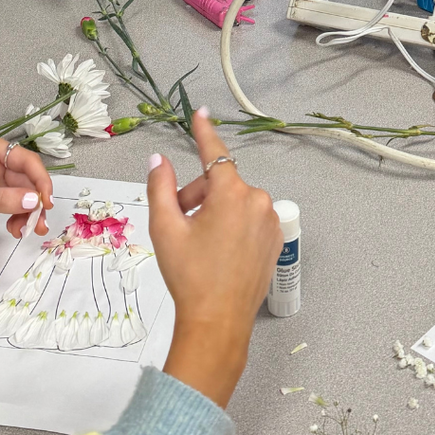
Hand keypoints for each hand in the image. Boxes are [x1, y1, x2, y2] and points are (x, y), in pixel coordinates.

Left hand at [0, 136, 53, 240]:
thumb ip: (3, 199)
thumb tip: (34, 201)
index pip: (27, 161)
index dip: (41, 181)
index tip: (46, 203)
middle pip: (28, 179)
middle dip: (34, 202)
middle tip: (38, 225)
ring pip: (22, 193)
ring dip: (27, 212)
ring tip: (24, 231)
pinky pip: (12, 202)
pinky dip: (16, 215)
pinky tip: (13, 228)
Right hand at [148, 108, 282, 407]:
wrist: (218, 321)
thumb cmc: (190, 275)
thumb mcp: (165, 229)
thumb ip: (160, 188)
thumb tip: (158, 160)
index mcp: (232, 193)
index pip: (215, 154)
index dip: (204, 132)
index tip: (201, 113)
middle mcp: (258, 200)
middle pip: (220, 184)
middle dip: (197, 196)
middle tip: (179, 223)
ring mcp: (270, 221)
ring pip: (235, 202)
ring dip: (215, 212)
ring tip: (198, 243)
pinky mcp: (276, 240)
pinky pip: (250, 220)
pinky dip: (233, 226)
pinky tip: (219, 252)